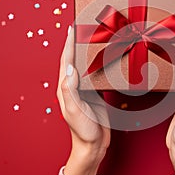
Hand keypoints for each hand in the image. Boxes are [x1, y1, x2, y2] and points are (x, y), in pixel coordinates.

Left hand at [57, 27, 109, 174]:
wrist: (94, 145)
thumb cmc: (83, 130)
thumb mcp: (74, 111)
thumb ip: (70, 90)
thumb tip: (70, 68)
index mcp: (66, 88)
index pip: (66, 62)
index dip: (69, 45)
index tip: (73, 29)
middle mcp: (75, 86)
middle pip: (76, 60)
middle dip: (79, 44)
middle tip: (86, 29)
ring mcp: (87, 90)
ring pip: (88, 67)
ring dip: (91, 53)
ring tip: (97, 40)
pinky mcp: (97, 94)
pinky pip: (99, 76)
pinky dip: (102, 65)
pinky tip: (108, 59)